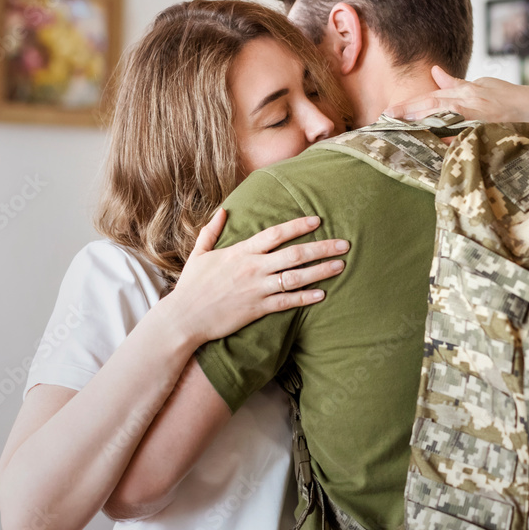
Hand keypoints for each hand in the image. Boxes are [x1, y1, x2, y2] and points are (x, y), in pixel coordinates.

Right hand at [165, 210, 347, 345]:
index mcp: (240, 252)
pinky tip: (322, 294)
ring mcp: (256, 289)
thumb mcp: (199, 253)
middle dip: (322, 247)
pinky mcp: (257, 309)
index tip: (318, 220)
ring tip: (340, 266)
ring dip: (321, 271)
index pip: (275, 234)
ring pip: (296, 277)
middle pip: (294, 254)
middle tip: (344, 244)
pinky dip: (305, 298)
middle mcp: (252, 268)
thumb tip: (223, 211)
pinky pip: (287, 302)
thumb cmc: (191, 286)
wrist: (183, 318)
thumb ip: (212, 231)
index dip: (298, 226)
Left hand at [384, 66, 528, 123]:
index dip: (409, 105)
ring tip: (401, 126)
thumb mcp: (485, 87)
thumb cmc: (513, 101)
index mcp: (467, 93)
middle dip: (409, 111)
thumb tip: (436, 73)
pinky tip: (434, 142)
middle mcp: (471, 101)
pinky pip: (465, 131)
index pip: (432, 98)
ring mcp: (480, 114)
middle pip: (433, 104)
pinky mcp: (491, 126)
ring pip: (446, 115)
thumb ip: (458, 84)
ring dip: (423, 120)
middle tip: (385, 119)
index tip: (388, 113)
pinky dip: (450, 135)